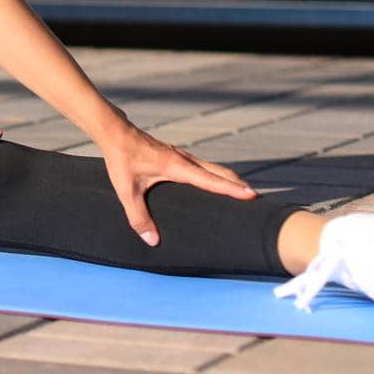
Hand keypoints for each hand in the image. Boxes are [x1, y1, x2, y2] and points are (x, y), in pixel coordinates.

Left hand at [97, 118, 256, 246]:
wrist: (115, 132)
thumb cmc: (121, 159)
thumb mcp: (126, 190)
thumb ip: (138, 216)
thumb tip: (152, 241)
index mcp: (177, 166)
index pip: (210, 179)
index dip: (231, 188)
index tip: (252, 195)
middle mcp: (184, 159)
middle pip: (219, 172)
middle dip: (238, 185)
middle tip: (258, 200)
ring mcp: (182, 156)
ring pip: (213, 168)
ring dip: (229, 179)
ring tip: (244, 193)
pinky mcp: (177, 156)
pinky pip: (204, 167)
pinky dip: (216, 175)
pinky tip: (217, 184)